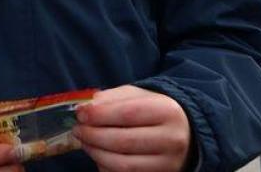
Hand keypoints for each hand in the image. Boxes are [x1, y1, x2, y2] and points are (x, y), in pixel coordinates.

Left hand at [74, 86, 192, 171]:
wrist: (183, 134)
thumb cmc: (153, 111)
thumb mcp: (137, 96)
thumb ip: (112, 98)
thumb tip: (86, 107)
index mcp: (167, 111)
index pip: (127, 113)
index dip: (99, 115)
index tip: (80, 114)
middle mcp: (172, 139)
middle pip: (123, 141)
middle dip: (93, 135)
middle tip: (77, 130)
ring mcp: (168, 163)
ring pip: (123, 164)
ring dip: (97, 153)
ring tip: (85, 142)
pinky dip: (106, 167)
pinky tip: (99, 155)